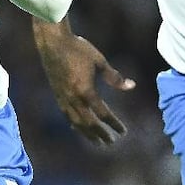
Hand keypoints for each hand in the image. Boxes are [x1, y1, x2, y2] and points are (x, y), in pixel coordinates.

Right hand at [33, 21, 135, 144]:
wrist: (53, 42)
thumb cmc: (78, 49)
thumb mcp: (99, 61)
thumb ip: (114, 77)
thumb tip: (131, 86)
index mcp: (86, 91)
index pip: (103, 114)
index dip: (114, 124)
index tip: (123, 132)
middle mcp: (73, 99)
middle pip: (89, 123)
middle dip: (101, 134)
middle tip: (111, 142)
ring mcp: (63, 98)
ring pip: (76, 122)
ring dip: (87, 134)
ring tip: (96, 142)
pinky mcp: (57, 94)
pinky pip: (66, 115)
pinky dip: (74, 124)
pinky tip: (78, 127)